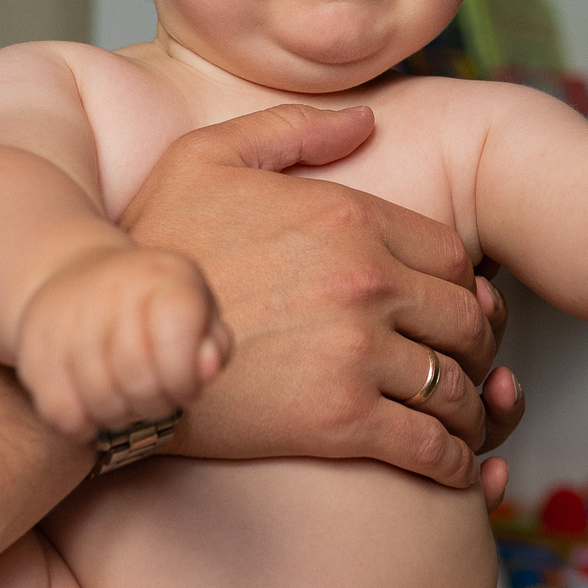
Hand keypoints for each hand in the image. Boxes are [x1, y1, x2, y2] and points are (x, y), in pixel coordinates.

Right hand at [14, 246, 231, 439]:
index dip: (185, 380)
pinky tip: (92, 403)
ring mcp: (67, 318)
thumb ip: (214, 346)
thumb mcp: (198, 312)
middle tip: (154, 397)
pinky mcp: (33, 349)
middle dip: (156, 404)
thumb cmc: (153, 306)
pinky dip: (83, 424)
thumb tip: (204, 371)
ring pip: (101, 402)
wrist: (72, 276)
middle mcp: (113, 288)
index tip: (183, 387)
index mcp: (164, 276)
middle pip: (139, 380)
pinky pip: (61, 414)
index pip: (178, 340)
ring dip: (121, 415)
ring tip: (125, 396)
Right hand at [117, 104, 525, 486]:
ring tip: (466, 420)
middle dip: (478, 349)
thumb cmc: (151, 249)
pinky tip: (454, 465)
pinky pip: (430, 445)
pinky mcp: (341, 422)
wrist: (109, 346)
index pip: (452, 257)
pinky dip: (455, 460)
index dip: (465, 288)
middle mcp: (366, 280)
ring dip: (473, 408)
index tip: (457, 312)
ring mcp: (357, 352)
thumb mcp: (205, 158)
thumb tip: (368, 121)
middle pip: (466, 320)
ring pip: (457, 384)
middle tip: (469, 368)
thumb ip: (289, 129)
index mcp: (348, 217)